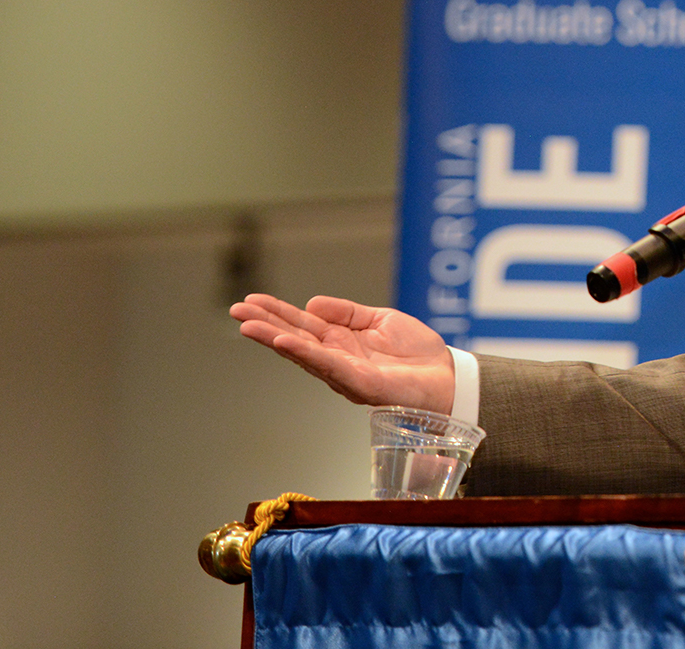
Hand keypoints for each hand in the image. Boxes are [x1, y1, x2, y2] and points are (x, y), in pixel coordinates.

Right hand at [230, 293, 455, 412]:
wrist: (448, 378)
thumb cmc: (417, 355)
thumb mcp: (381, 321)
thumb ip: (347, 313)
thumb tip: (311, 303)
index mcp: (342, 343)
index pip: (302, 325)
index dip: (277, 313)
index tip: (251, 301)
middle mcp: (338, 360)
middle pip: (295, 339)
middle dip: (264, 325)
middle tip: (236, 311)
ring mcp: (346, 373)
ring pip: (304, 353)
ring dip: (274, 339)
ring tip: (248, 326)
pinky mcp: (360, 383)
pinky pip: (329, 366)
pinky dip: (305, 354)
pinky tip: (284, 342)